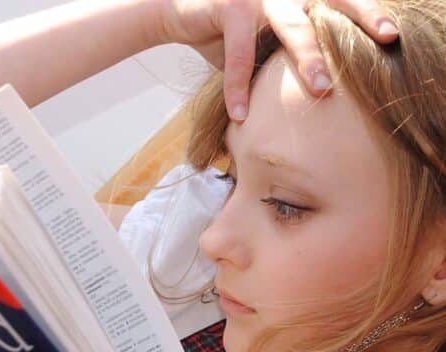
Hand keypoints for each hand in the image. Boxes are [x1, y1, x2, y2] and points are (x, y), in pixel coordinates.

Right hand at [160, 0, 397, 120]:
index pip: (340, 2)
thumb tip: (317, 94)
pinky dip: (239, 86)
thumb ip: (287, 57)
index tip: (391, 36)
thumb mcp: (265, 45)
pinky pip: (240, 52)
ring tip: (322, 91)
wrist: (185, 16)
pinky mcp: (230, 6)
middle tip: (381, 48)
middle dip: (354, 28)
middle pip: (328, 6)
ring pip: (293, 26)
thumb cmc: (231, 34)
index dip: (367, 14)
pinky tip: (240, 114)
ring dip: (308, 59)